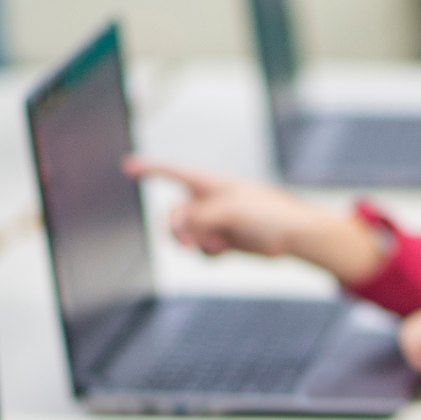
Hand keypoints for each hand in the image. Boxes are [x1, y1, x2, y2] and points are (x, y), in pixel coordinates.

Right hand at [123, 157, 387, 282]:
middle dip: (177, 228)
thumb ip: (199, 217)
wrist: (293, 234)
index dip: (148, 169)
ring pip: (184, 236)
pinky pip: (200, 250)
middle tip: (190, 238)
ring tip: (217, 242)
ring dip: (195, 243)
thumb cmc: (268, 212)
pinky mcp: (222, 239)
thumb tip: (177, 230)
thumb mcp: (230, 210)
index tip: (127, 166)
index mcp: (208, 183)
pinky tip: (223, 250)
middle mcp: (207, 201)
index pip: (171, 172)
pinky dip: (207, 253)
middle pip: (172, 214)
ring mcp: (214, 221)